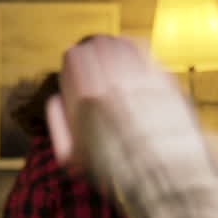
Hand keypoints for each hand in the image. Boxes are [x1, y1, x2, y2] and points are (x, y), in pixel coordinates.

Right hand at [47, 35, 202, 175]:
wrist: (162, 174)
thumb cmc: (115, 171)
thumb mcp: (70, 157)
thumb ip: (56, 124)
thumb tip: (55, 100)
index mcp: (85, 97)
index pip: (72, 56)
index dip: (72, 61)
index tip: (74, 69)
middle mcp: (112, 81)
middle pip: (97, 44)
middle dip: (92, 51)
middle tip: (93, 62)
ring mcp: (140, 77)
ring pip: (120, 43)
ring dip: (113, 49)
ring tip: (112, 61)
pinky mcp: (163, 77)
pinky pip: (144, 50)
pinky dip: (135, 50)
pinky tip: (133, 62)